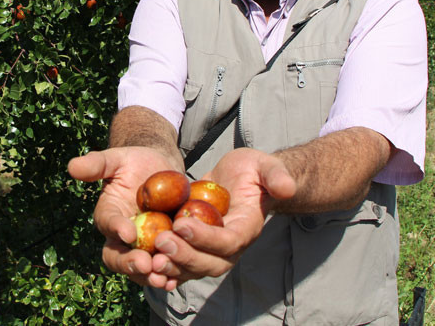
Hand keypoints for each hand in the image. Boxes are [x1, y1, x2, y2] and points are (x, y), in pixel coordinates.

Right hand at [67, 147, 180, 287]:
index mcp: (109, 215)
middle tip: (146, 264)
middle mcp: (121, 237)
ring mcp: (142, 248)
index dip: (116, 229)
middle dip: (130, 264)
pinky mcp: (163, 252)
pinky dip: (171, 275)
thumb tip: (73, 166)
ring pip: (140, 270)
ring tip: (164, 276)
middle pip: (118, 258)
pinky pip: (164, 269)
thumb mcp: (118, 159)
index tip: (128, 232)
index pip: (107, 224)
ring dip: (151, 276)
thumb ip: (97, 163)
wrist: (162, 171)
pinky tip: (178, 279)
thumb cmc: (135, 163)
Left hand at [150, 148, 294, 289]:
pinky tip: (146, 263)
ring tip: (150, 258)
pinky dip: (166, 268)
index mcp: (247, 228)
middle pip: (209, 263)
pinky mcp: (197, 250)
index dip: (206, 237)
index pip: (228, 241)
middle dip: (184, 256)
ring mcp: (213, 252)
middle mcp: (231, 247)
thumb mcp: (265, 166)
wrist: (242, 181)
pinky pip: (182, 265)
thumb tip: (287, 188)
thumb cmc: (254, 172)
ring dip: (172, 267)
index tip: (181, 223)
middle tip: (161, 241)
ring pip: (193, 269)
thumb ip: (277, 176)